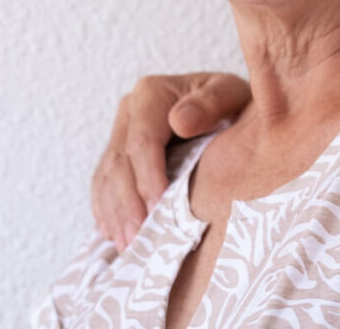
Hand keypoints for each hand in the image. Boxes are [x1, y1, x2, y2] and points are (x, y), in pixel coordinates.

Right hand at [90, 73, 250, 251]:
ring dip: (115, 214)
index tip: (157, 209)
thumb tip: (179, 121)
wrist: (231, 104)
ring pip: (107, 178)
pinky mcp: (119, 154)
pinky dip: (108, 211)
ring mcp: (121, 132)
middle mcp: (129, 111)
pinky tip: (115, 235)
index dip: (147, 178)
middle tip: (138, 240)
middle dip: (127, 204)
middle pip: (119, 164)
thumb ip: (210, 103)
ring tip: (127, 246)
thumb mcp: (231, 93)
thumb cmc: (235, 101)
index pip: (142, 142)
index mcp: (152, 93)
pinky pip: (104, 185)